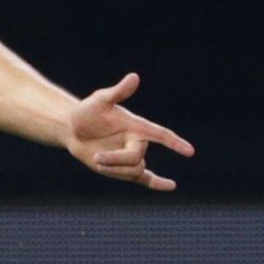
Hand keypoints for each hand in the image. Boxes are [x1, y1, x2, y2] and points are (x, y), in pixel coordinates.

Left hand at [68, 73, 193, 191]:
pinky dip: (158, 183)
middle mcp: (137, 142)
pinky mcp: (124, 169)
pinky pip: (145, 178)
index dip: (174, 143)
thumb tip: (134, 77)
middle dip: (116, 160)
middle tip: (96, 158)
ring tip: (97, 160)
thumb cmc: (87, 112)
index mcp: (137, 126)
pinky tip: (171, 186)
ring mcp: (131, 156)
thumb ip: (118, 92)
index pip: (160, 135)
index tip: (189, 151)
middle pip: (136, 158)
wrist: (73, 130)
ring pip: (134, 170)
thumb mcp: (101, 100)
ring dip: (114, 169)